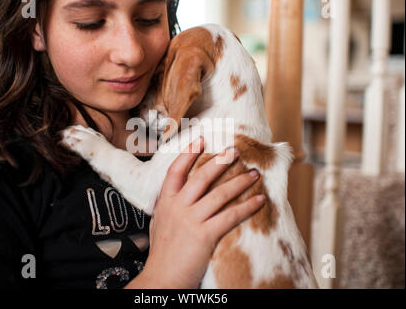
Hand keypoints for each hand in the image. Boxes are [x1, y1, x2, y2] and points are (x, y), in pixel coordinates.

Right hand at [129, 137, 264, 288]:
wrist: (161, 278)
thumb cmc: (162, 254)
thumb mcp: (160, 224)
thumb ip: (169, 208)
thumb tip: (180, 197)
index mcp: (165, 203)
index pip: (176, 171)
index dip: (188, 154)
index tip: (200, 140)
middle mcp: (178, 207)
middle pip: (201, 177)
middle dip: (220, 161)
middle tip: (235, 151)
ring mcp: (191, 220)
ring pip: (219, 194)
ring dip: (239, 182)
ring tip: (254, 174)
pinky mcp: (205, 235)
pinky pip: (230, 216)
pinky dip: (247, 207)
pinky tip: (259, 201)